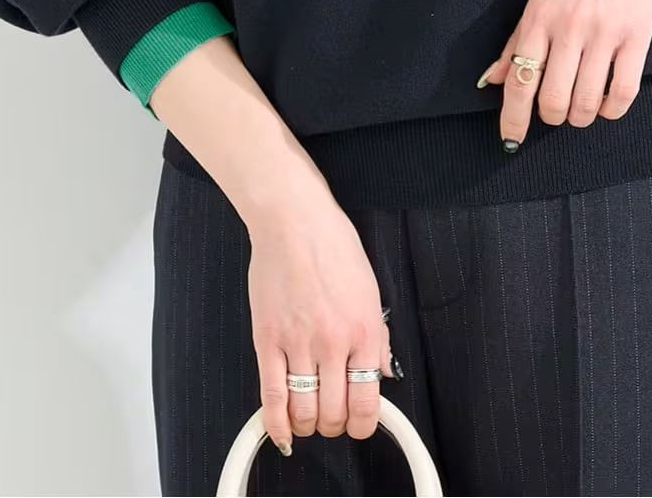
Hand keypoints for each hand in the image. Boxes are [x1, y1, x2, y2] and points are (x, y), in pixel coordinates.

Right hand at [245, 186, 396, 457]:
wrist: (293, 218)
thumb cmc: (332, 244)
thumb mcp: (369, 288)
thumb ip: (378, 335)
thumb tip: (384, 372)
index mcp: (365, 331)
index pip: (368, 402)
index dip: (362, 425)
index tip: (358, 425)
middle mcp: (334, 343)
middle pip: (335, 413)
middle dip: (334, 426)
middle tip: (331, 418)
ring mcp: (299, 344)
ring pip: (304, 412)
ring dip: (307, 425)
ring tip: (308, 418)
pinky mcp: (267, 340)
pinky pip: (271, 396)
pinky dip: (275, 424)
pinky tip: (281, 433)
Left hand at [475, 0, 651, 149]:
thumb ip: (518, 37)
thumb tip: (492, 78)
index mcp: (538, 15)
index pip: (518, 80)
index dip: (513, 117)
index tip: (510, 139)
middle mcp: (568, 27)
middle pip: (552, 99)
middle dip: (551, 117)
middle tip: (555, 111)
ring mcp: (605, 33)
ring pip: (586, 102)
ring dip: (580, 116)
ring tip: (580, 108)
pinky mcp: (637, 36)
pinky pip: (623, 92)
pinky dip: (612, 109)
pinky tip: (607, 104)